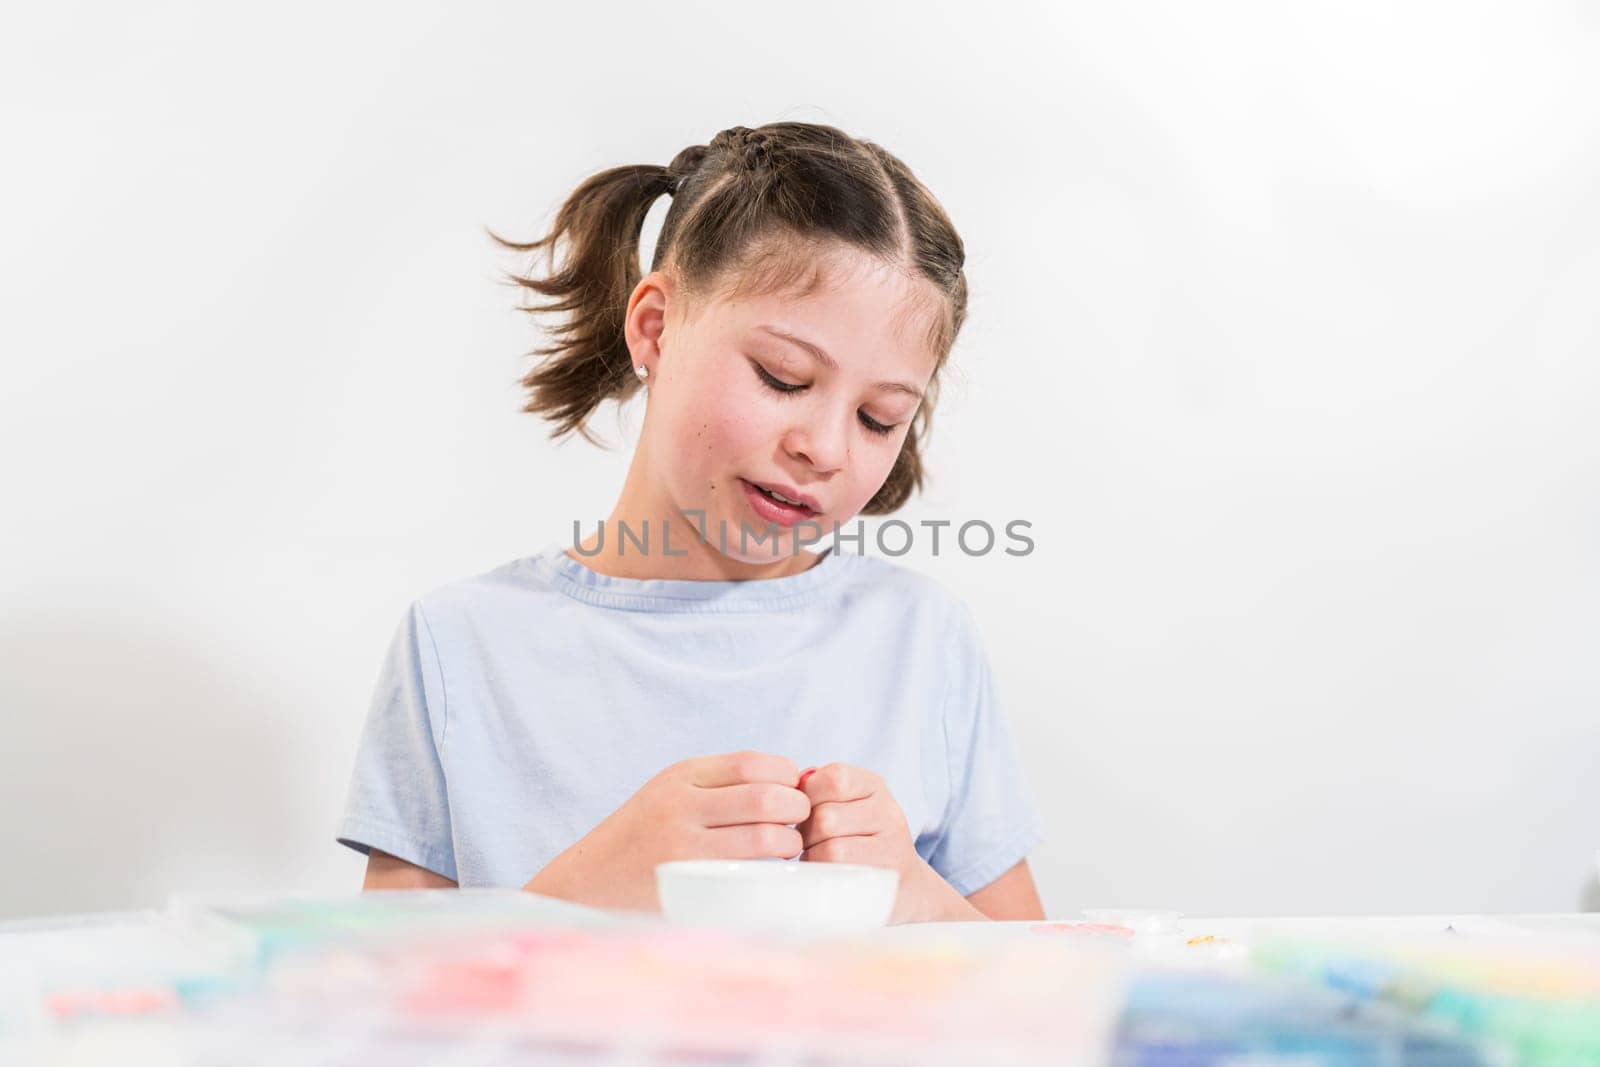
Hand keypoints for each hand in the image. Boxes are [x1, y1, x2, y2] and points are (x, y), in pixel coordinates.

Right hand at [523, 750, 808, 911]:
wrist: (585, 885)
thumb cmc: (643, 839)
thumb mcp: (672, 795)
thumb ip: (723, 786)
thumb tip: (797, 780)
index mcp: (681, 775)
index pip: (754, 763)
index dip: (787, 777)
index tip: (795, 793)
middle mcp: (681, 804)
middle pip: (767, 796)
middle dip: (798, 809)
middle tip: (802, 824)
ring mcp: (683, 846)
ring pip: (766, 835)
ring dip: (791, 843)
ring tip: (789, 850)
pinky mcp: (688, 883)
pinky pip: (751, 873)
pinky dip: (775, 872)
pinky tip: (774, 874)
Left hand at [797, 762, 962, 922]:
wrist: (899, 883)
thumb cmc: (856, 840)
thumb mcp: (845, 804)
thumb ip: (818, 789)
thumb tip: (795, 782)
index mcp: (873, 786)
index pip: (833, 778)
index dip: (807, 796)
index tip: (807, 812)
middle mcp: (887, 812)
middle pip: (826, 817)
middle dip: (806, 833)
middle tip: (809, 842)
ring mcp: (891, 847)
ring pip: (831, 849)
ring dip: (813, 858)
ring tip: (818, 858)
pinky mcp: (885, 879)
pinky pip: (841, 877)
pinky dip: (824, 876)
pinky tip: (828, 874)